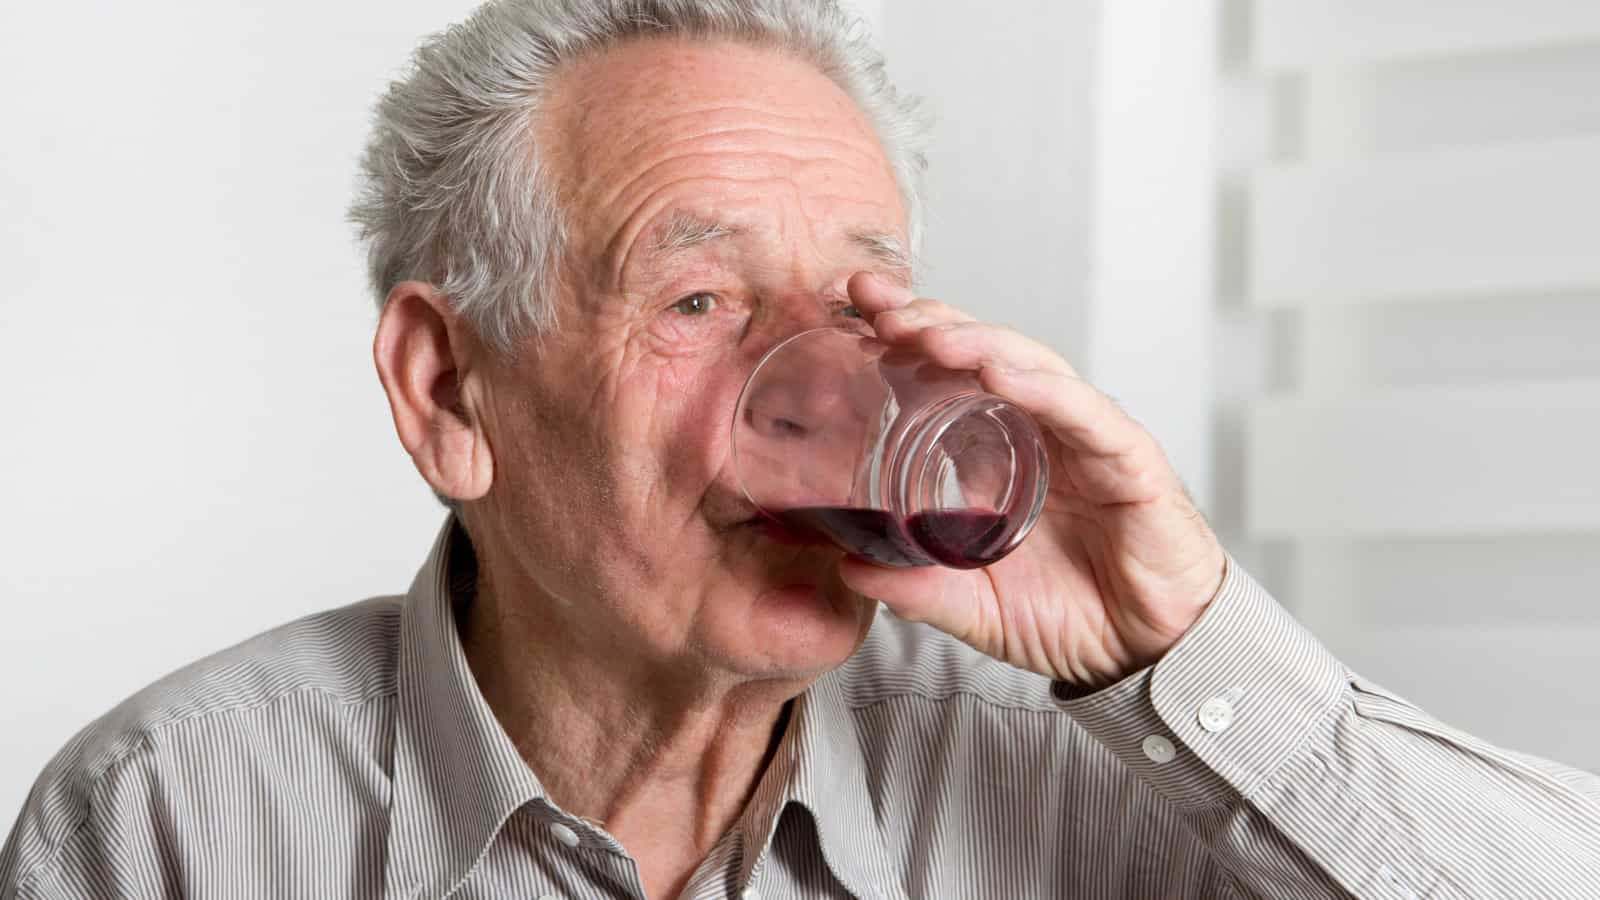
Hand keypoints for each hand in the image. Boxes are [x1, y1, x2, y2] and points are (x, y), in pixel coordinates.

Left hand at [838, 273, 1226, 687]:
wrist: (1147, 656)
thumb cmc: (1072, 617)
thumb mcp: (975, 606)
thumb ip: (918, 588)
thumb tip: (849, 566)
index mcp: (1001, 450)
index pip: (950, 374)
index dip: (905, 336)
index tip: (853, 311)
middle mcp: (1040, 429)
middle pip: (983, 352)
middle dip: (929, 320)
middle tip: (875, 305)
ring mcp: (1085, 438)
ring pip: (1030, 367)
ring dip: (977, 344)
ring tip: (928, 335)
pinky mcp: (1129, 460)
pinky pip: (1084, 413)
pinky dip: (1043, 389)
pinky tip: (1002, 374)